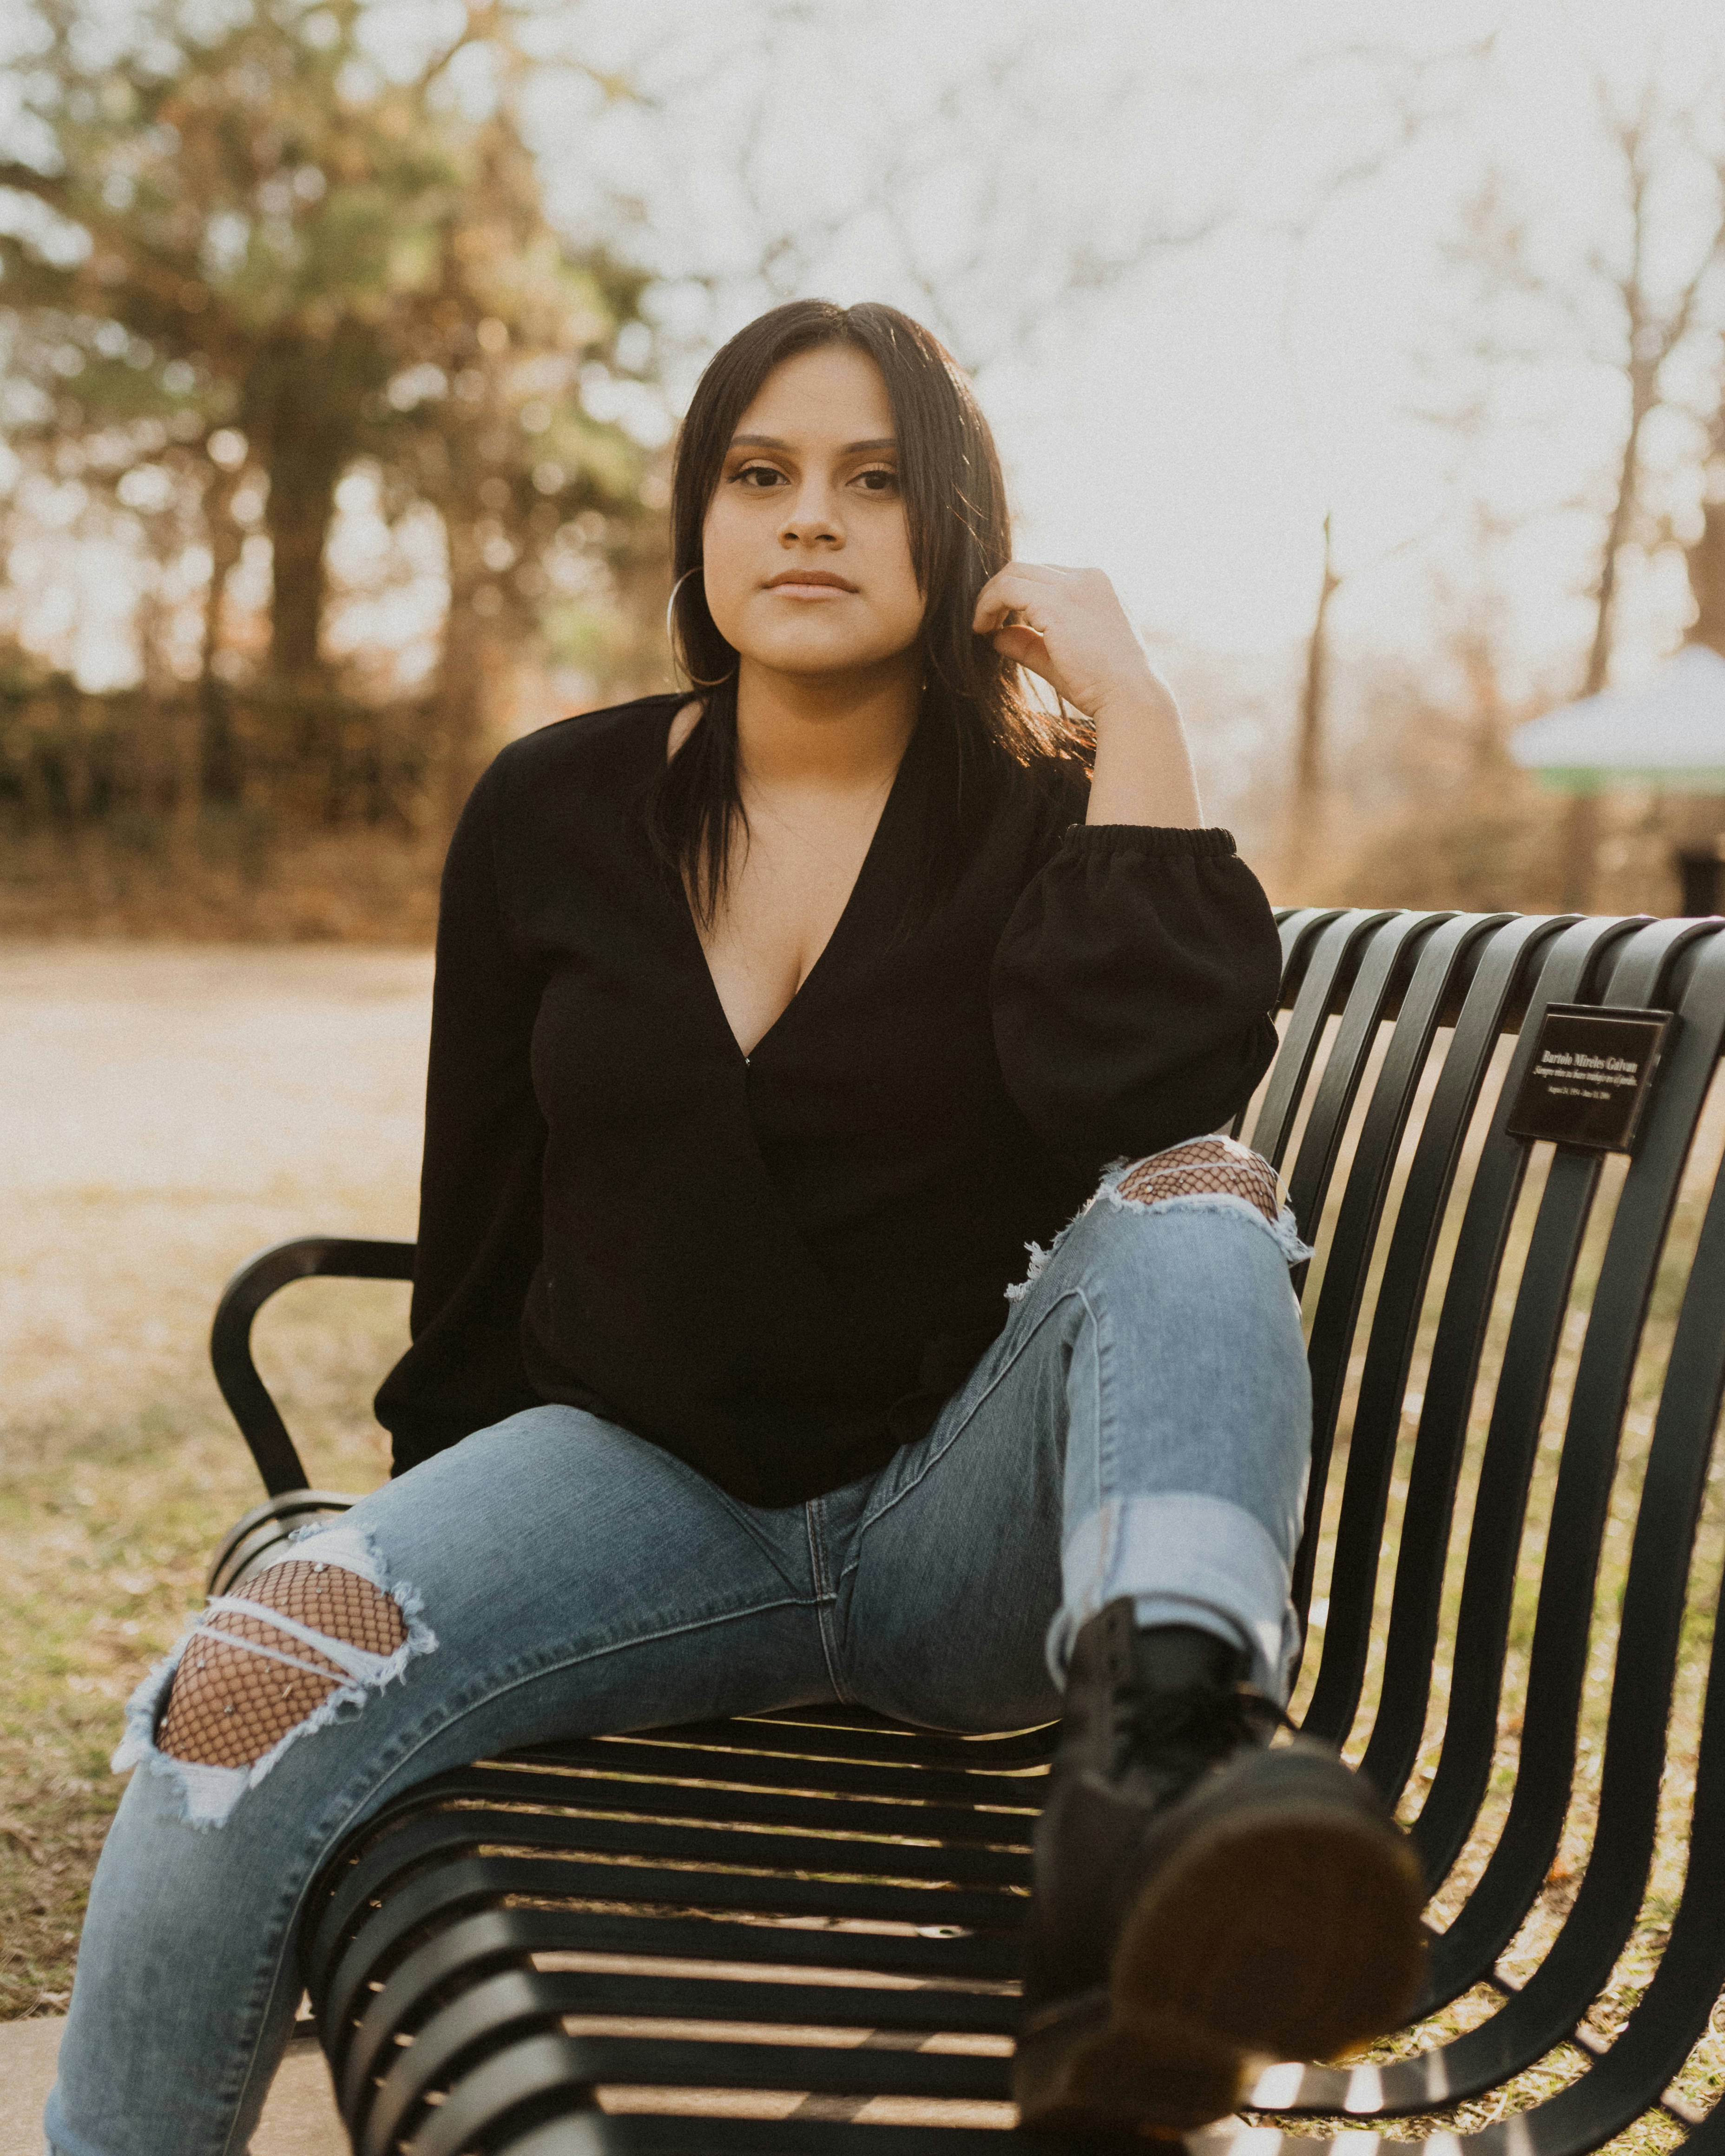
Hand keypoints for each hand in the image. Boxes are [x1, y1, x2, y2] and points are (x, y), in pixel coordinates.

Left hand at [971, 563, 1170, 724]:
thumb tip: (996, 636)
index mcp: (1097, 585)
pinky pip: (1007, 589)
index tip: (1001, 619)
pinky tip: (982, 629)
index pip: (1047, 576)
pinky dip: (988, 605)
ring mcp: (1073, 586)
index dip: (1019, 594)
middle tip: (984, 621)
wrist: (1130, 697)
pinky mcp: (1056, 603)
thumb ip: (1030, 642)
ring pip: (1014, 572)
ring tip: (981, 626)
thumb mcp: (1061, 657)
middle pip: (1028, 568)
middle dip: (999, 591)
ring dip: (989, 597)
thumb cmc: (1103, 685)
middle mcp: (1088, 577)